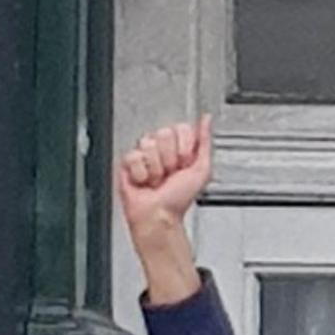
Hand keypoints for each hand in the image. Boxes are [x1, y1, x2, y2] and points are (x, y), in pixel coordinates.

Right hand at [116, 117, 213, 238]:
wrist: (159, 215)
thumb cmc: (179, 199)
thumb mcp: (202, 169)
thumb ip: (205, 142)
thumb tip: (206, 119)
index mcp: (179, 146)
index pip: (181, 128)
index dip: (184, 148)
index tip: (185, 164)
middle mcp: (161, 147)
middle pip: (164, 133)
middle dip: (170, 159)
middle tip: (170, 174)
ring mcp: (144, 153)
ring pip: (148, 144)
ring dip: (156, 168)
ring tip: (156, 180)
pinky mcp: (127, 161)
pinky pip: (133, 156)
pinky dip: (141, 173)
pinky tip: (143, 181)